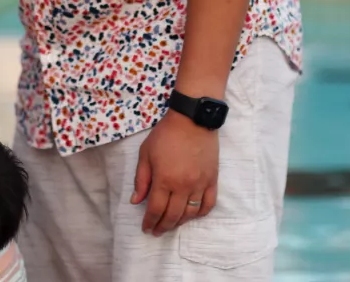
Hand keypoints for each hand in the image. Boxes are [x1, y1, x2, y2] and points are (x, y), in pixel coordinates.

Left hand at [132, 110, 218, 235]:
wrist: (193, 119)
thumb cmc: (166, 134)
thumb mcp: (146, 153)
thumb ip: (141, 179)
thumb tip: (136, 201)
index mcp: (164, 179)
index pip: (156, 210)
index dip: (149, 222)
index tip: (146, 228)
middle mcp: (183, 186)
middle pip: (173, 215)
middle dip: (163, 226)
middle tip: (157, 231)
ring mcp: (199, 184)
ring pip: (190, 213)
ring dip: (180, 223)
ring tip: (172, 224)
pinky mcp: (212, 179)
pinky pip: (208, 204)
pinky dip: (200, 213)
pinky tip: (192, 214)